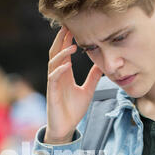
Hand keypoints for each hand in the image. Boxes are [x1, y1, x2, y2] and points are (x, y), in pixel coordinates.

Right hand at [45, 26, 101, 142]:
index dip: (67, 39)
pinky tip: (66, 65)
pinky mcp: (52, 93)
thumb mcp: (87, 90)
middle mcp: (57, 76)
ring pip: (53, 63)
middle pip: (55, 52)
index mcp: (65, 74)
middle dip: (60, 40)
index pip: (63, 52)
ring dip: (62, 54)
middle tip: (68, 26)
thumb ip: (93, 77)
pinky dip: (59, 71)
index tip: (74, 26)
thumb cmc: (73, 110)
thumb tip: (102, 65)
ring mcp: (53, 84)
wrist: (66, 128)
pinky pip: (53, 78)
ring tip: (72, 46)